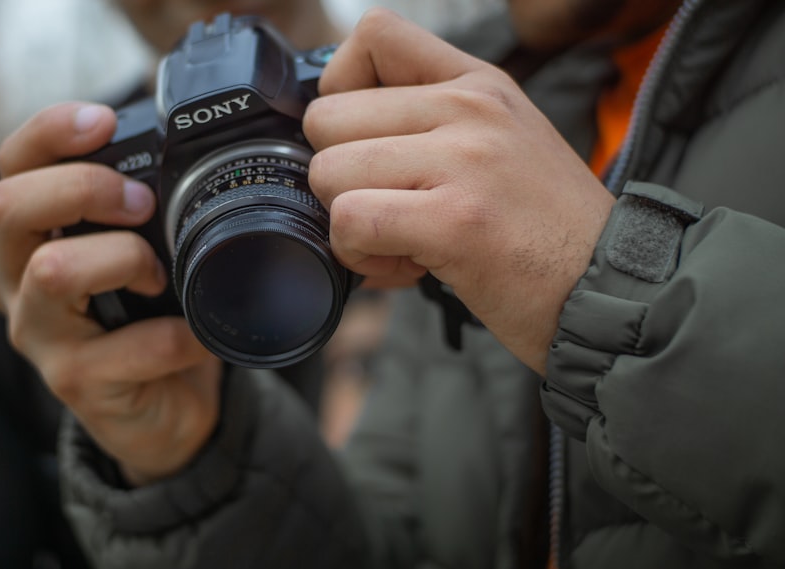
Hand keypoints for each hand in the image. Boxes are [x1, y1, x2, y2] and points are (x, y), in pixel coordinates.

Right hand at [0, 102, 220, 484]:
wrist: (163, 408)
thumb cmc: (149, 316)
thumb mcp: (138, 251)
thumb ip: (139, 208)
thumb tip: (186, 153)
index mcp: (27, 237)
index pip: (12, 167)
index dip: (49, 132)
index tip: (104, 121)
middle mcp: (15, 282)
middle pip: (7, 206)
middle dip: (83, 187)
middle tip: (141, 202)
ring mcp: (38, 336)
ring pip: (51, 270)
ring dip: (122, 258)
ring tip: (160, 275)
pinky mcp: (74, 383)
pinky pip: (126, 347)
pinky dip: (176, 335)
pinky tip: (197, 335)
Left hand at [303, 9, 615, 373]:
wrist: (614, 293)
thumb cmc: (545, 231)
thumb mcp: (499, 144)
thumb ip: (427, 125)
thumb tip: (334, 139)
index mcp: (477, 83)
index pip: (373, 34)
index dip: (341, 89)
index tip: (362, 140)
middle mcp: (470, 107)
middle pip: (327, 117)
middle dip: (340, 177)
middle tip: (391, 212)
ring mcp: (465, 159)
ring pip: (329, 172)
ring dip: (349, 223)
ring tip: (404, 244)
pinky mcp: (456, 220)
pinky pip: (350, 221)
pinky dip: (362, 258)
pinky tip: (409, 269)